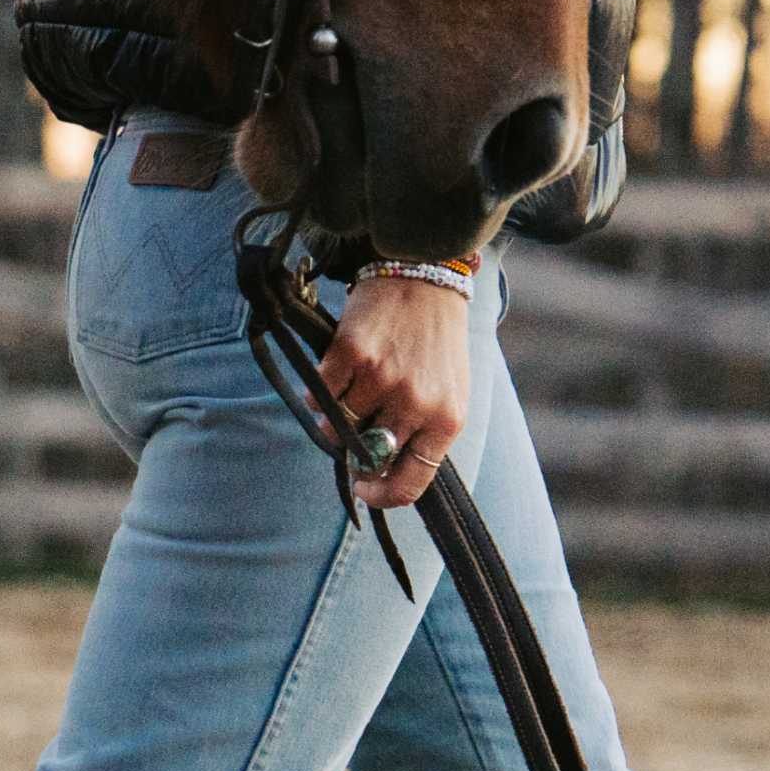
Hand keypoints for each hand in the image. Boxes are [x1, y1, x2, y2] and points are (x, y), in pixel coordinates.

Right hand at [316, 273, 470, 509]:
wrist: (426, 274)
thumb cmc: (436, 341)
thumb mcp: (448, 392)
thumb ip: (423, 436)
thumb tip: (379, 473)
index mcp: (446, 420)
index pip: (410, 484)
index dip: (381, 496)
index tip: (364, 488)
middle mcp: (416, 403)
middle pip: (367, 458)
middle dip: (355, 452)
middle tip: (354, 434)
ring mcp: (382, 379)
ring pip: (338, 428)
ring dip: (336, 418)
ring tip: (350, 393)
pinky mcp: (351, 354)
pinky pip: (320, 397)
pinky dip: (321, 392)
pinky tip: (336, 375)